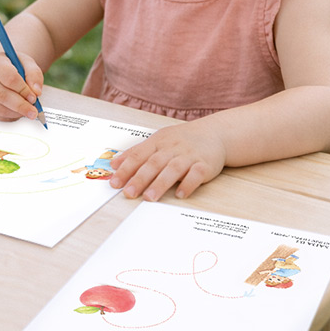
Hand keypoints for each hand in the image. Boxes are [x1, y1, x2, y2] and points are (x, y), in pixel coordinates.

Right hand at [0, 52, 43, 122]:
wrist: (3, 69)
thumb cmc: (15, 66)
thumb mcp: (27, 63)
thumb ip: (34, 74)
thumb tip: (36, 92)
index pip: (9, 78)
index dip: (23, 89)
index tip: (34, 97)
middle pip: (3, 96)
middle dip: (21, 106)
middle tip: (34, 111)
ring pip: (0, 108)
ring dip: (17, 113)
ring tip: (29, 111)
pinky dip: (11, 117)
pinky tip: (20, 112)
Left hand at [109, 120, 226, 200]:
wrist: (214, 132)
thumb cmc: (182, 139)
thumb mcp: (158, 140)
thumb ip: (137, 152)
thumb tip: (114, 164)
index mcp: (159, 142)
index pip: (139, 155)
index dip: (126, 169)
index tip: (115, 183)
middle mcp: (173, 148)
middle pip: (154, 163)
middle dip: (140, 179)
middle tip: (129, 193)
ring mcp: (189, 156)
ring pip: (173, 169)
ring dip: (160, 184)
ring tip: (149, 197)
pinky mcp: (205, 164)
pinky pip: (196, 174)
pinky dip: (188, 184)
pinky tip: (180, 194)